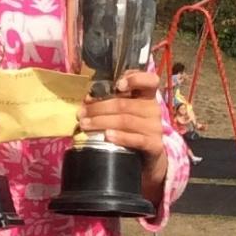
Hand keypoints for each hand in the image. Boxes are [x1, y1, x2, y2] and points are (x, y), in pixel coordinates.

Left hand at [77, 69, 170, 191]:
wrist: (146, 157)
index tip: (118, 85)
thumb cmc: (131, 129)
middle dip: (99, 107)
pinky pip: (136, 139)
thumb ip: (112, 101)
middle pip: (124, 104)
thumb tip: (88, 98)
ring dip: (101, 121)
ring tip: (85, 125)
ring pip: (125, 121)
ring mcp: (154, 127)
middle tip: (81, 113)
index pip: (150, 80)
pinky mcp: (154, 145)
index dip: (135, 79)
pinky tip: (107, 136)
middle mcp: (153, 109)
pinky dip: (120, 137)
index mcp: (147, 96)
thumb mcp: (125, 112)